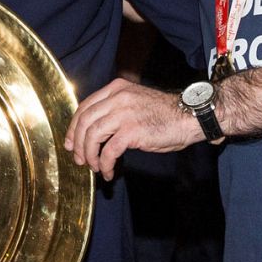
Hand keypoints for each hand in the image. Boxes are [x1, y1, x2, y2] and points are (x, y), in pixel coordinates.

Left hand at [64, 78, 199, 179]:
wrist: (190, 116)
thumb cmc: (165, 114)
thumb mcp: (135, 103)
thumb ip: (115, 110)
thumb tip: (95, 132)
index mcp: (116, 89)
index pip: (84, 107)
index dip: (73, 127)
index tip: (70, 142)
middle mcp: (117, 98)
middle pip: (84, 121)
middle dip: (77, 143)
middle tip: (78, 159)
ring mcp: (124, 113)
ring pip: (92, 136)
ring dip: (89, 155)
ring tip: (94, 167)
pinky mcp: (132, 131)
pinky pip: (109, 151)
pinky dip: (105, 164)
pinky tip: (109, 171)